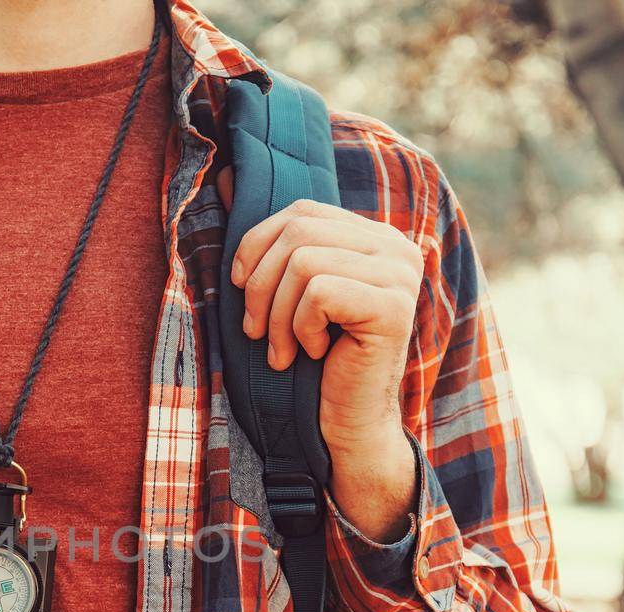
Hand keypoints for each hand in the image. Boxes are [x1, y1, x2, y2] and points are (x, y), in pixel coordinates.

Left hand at [229, 195, 421, 540]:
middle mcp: (395, 247)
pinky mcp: (395, 306)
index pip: (300, 212)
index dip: (256, 247)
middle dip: (260, 286)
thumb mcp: (284, 294)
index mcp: (373, 238)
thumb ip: (269, 238)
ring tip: (283, 350)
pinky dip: (300, 328)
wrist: (345, 426)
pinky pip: (318, 292)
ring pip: (303, 263)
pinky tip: (313, 354)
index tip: (242, 293)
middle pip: (297, 232)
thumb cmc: (311, 363)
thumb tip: (223, 173)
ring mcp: (401, 274)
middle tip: (255, 332)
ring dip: (277, 316)